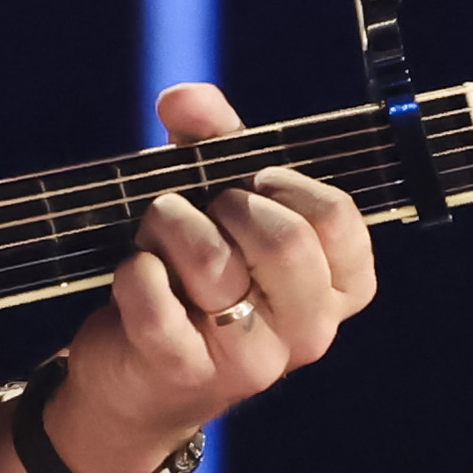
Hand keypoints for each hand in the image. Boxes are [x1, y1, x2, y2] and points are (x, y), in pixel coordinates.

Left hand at [44, 81, 380, 472]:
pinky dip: (134, 272)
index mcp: (335, 287)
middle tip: (199, 212)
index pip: (338, 217)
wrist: (136, 374)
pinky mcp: (185, 374)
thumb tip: (185, 98)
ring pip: (213, 263)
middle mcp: (310, 330)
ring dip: (169, 227)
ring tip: (158, 239)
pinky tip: (135, 274)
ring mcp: (253, 360)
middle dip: (225, 205)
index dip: (283, 184)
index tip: (251, 183)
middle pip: (285, 240)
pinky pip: (155, 302)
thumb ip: (214, 141)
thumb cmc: (193, 276)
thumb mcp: (215, 201)